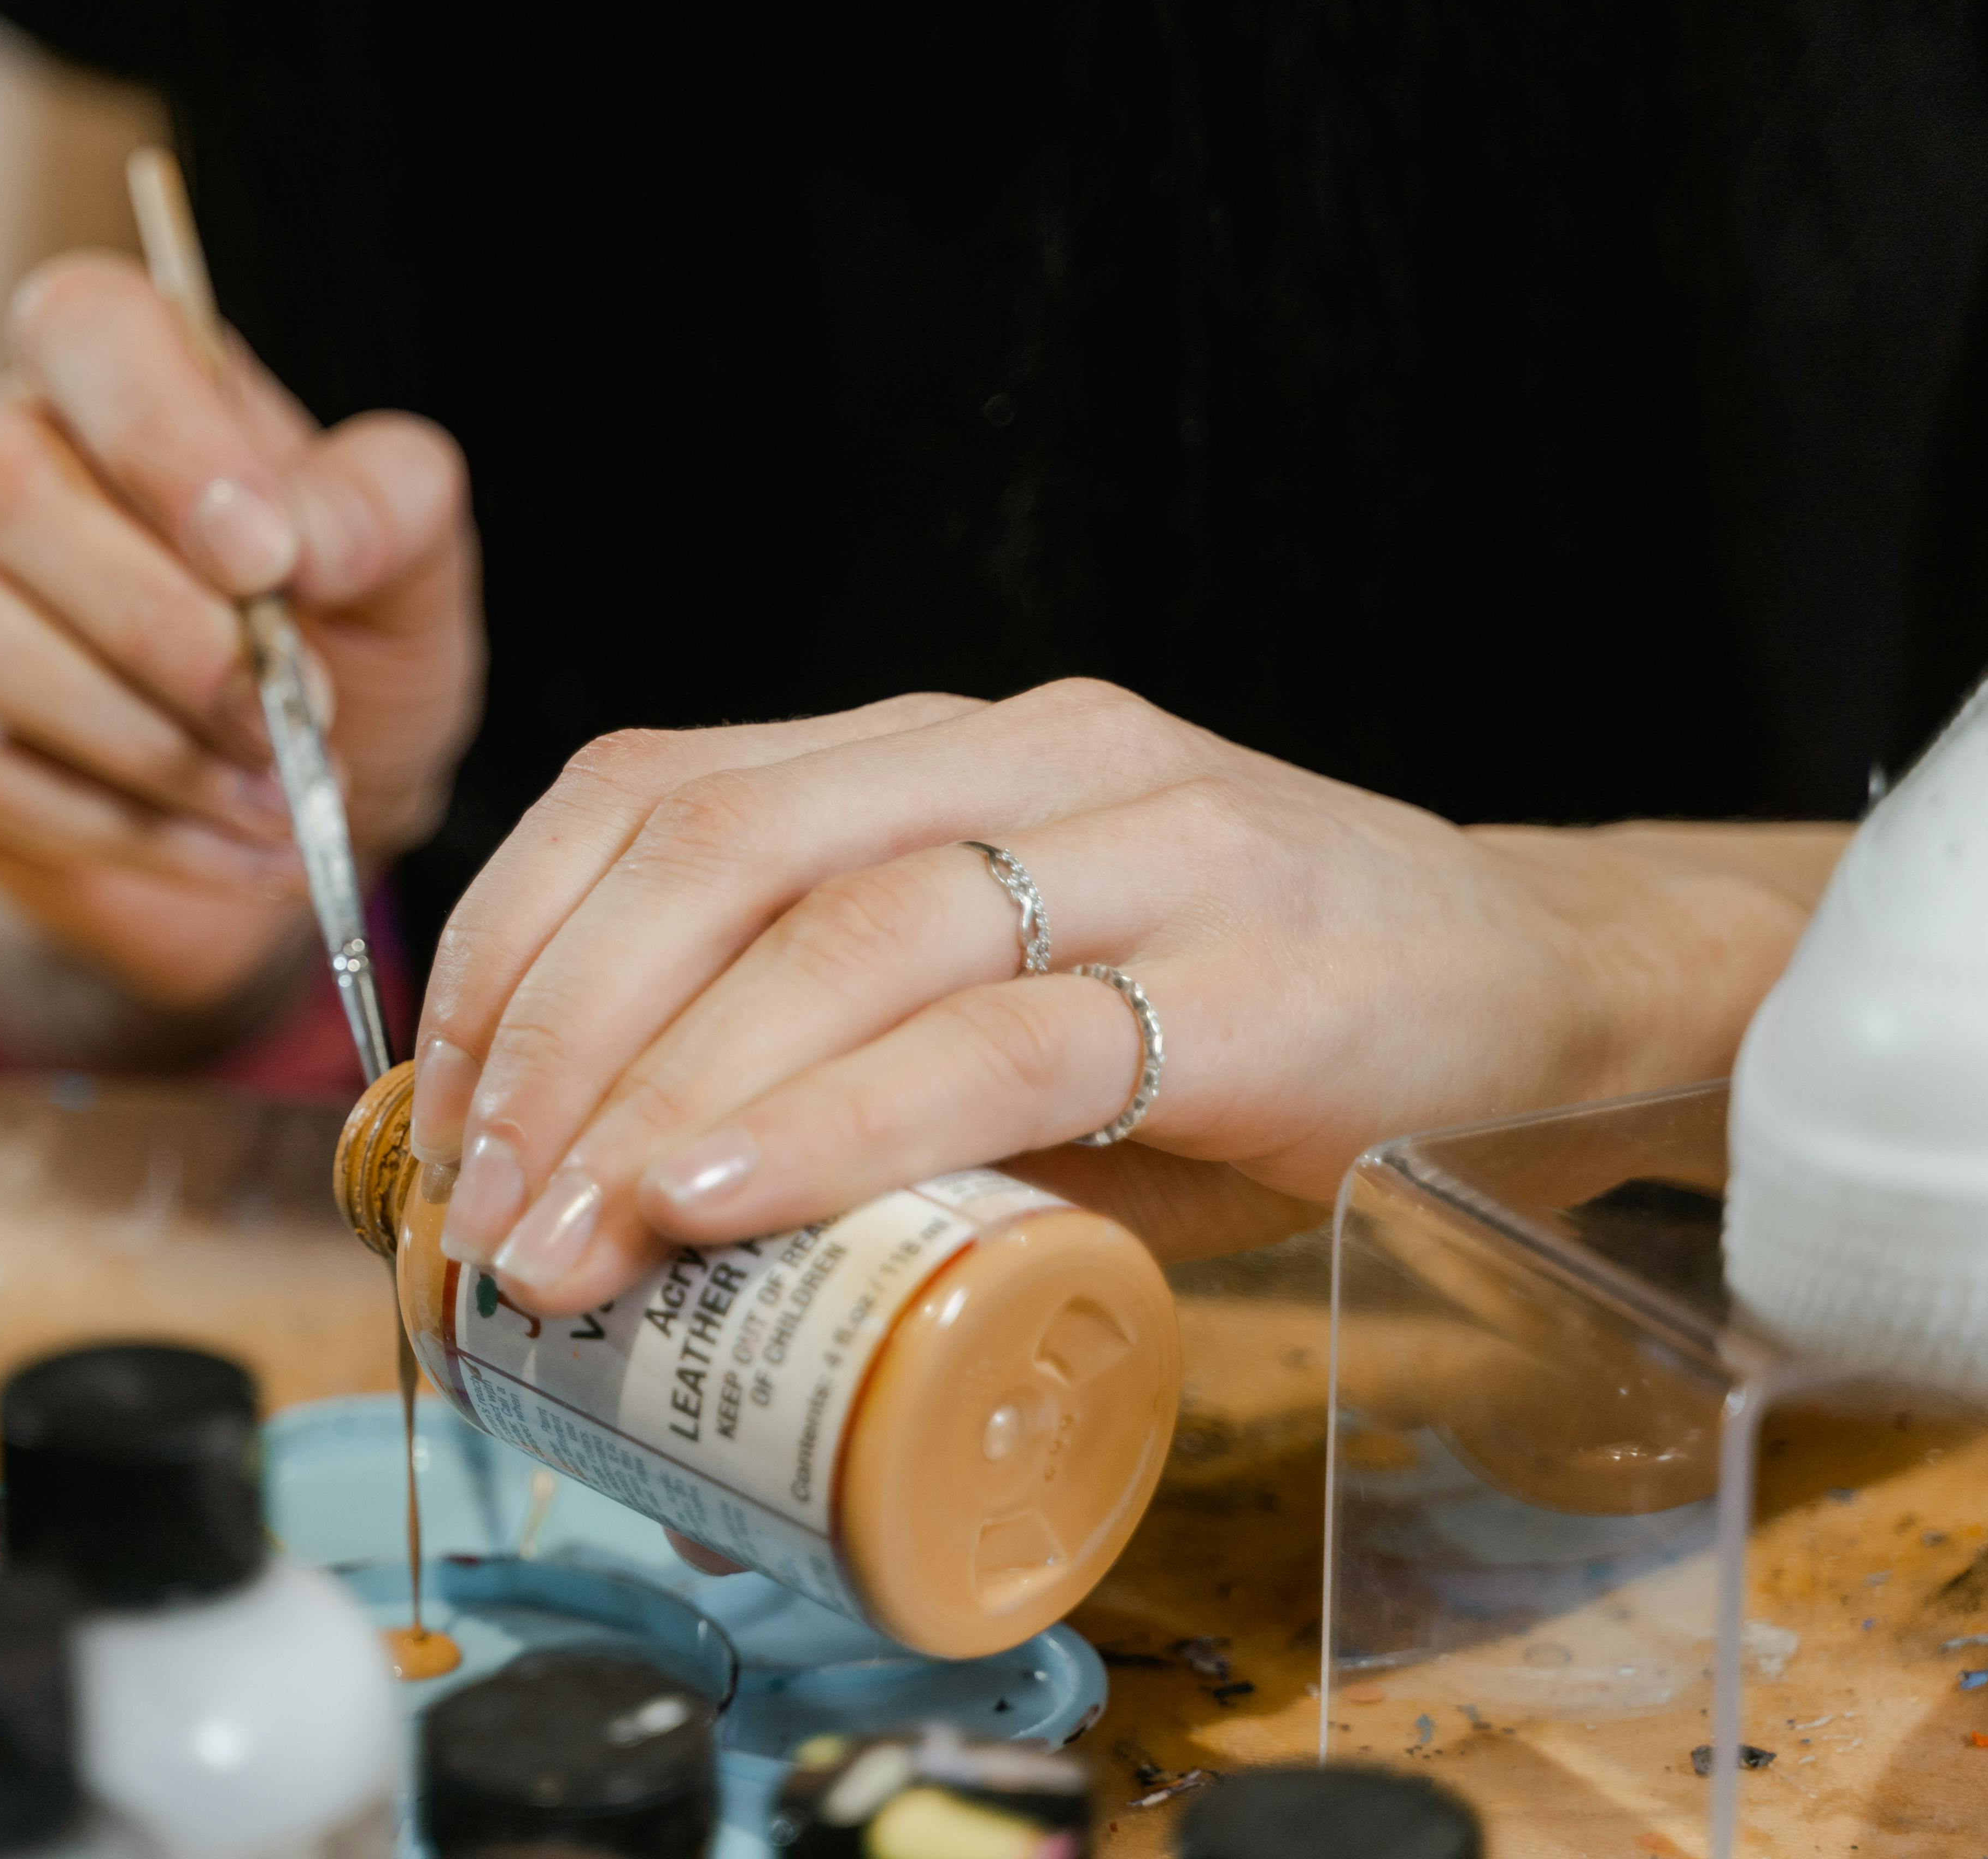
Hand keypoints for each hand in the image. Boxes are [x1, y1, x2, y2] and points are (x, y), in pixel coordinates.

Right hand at [0, 253, 481, 1013]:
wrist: (290, 785)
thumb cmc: (340, 635)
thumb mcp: (409, 562)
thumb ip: (381, 511)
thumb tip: (305, 538)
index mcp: (101, 365)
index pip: (83, 327)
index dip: (165, 439)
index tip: (270, 560)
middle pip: (2, 488)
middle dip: (160, 624)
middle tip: (289, 712)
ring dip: (144, 739)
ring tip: (278, 796)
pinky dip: (125, 828)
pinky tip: (237, 851)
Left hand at [407, 680, 1843, 1312]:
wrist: (1547, 988)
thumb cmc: (1245, 1021)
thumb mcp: (1014, 1003)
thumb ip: (849, 1054)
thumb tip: (612, 1210)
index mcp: (935, 745)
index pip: (656, 791)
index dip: (517, 945)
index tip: (440, 1114)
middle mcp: (1025, 754)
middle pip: (714, 851)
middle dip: (557, 1035)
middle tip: (475, 1210)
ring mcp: (1150, 849)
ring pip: (841, 937)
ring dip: (665, 1099)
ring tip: (562, 1243)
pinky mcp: (1256, 977)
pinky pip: (1003, 1043)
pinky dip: (835, 1125)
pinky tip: (721, 1202)